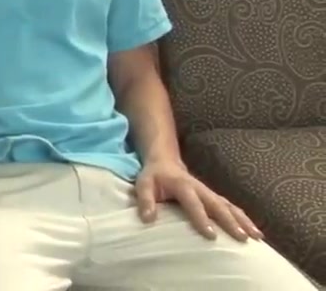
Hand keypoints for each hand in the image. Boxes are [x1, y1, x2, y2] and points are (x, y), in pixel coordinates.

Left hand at [135, 160, 262, 241]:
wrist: (165, 163)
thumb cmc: (154, 177)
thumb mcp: (143, 185)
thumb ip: (145, 200)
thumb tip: (148, 219)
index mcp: (183, 186)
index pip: (194, 204)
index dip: (201, 219)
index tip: (211, 235)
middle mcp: (201, 189)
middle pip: (218, 205)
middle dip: (231, 222)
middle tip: (243, 238)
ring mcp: (210, 193)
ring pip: (230, 207)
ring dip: (244, 221)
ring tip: (257, 236)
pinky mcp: (215, 197)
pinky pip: (232, 208)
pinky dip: (244, 219)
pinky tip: (255, 232)